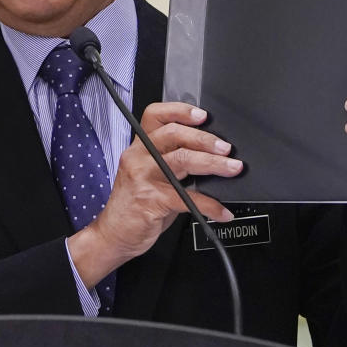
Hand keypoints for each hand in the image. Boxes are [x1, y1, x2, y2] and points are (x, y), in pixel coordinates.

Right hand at [67, 102, 241, 289]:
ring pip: (182, 160)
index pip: (155, 116)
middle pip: (174, 134)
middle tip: (226, 148)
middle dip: (205, 139)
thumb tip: (208, 157)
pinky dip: (210, 205)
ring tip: (232, 168)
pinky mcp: (151, 201)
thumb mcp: (149, 177)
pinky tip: (222, 212)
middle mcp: (138, 158)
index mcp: (138, 148)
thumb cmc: (134, 206)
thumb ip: (171, 163)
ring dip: (213, 163)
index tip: (203, 116)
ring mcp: (143, 178)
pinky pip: (187, 198)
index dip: (180, 111)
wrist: (113, 235)